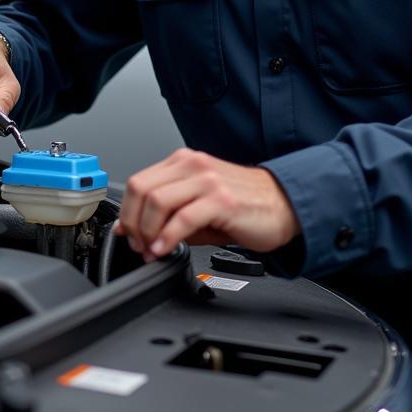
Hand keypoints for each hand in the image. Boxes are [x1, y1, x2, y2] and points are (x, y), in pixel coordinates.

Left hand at [114, 148, 298, 260]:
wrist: (284, 205)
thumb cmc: (243, 204)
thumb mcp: (199, 203)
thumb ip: (168, 214)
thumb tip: (134, 229)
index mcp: (183, 162)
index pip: (139, 182)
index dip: (126, 212)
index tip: (128, 234)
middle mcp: (193, 165)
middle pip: (141, 190)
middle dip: (133, 223)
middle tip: (138, 245)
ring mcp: (207, 180)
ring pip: (157, 201)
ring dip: (147, 232)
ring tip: (151, 250)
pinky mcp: (221, 199)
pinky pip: (182, 218)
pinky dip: (167, 238)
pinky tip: (165, 250)